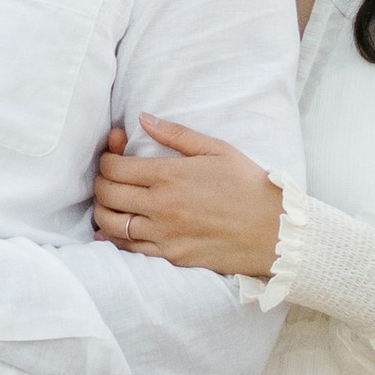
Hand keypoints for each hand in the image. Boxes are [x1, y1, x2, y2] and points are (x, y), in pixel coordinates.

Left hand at [93, 115, 283, 278]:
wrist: (274, 230)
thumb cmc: (248, 185)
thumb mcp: (216, 149)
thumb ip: (176, 134)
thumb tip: (143, 118)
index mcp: (169, 175)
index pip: (115, 168)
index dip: (106, 159)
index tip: (113, 156)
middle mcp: (161, 205)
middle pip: (106, 194)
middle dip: (100, 183)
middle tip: (108, 179)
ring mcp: (163, 234)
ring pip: (110, 224)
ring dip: (103, 211)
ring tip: (111, 204)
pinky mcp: (170, 255)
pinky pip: (128, 250)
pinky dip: (114, 240)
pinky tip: (116, 231)